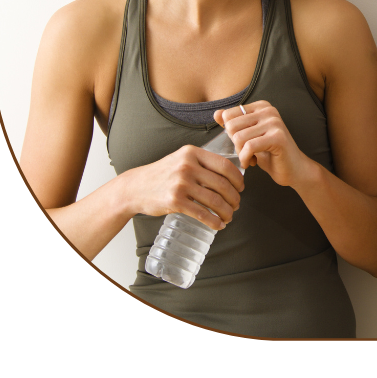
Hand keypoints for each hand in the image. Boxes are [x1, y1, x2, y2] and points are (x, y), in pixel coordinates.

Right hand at [123, 145, 244, 231]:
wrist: (135, 187)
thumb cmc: (162, 174)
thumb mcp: (181, 159)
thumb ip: (201, 162)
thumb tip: (229, 174)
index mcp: (192, 153)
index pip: (225, 165)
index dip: (238, 178)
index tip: (241, 188)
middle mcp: (187, 166)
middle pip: (223, 184)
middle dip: (234, 198)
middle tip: (236, 205)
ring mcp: (181, 183)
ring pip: (215, 200)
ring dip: (227, 211)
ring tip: (228, 216)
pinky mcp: (175, 201)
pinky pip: (202, 213)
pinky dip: (214, 221)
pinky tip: (219, 225)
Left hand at [215, 102, 314, 188]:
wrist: (294, 169)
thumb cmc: (270, 154)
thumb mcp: (248, 136)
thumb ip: (234, 124)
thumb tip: (216, 113)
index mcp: (261, 107)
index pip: (228, 115)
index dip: (230, 134)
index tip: (242, 143)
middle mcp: (269, 111)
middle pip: (231, 126)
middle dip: (234, 144)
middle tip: (245, 152)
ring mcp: (274, 123)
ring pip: (238, 138)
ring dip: (240, 154)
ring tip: (250, 158)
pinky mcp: (277, 137)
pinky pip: (249, 147)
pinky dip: (246, 159)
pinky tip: (252, 163)